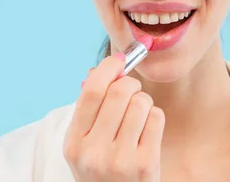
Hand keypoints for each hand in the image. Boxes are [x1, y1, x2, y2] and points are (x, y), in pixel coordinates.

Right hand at [63, 53, 164, 181]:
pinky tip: (148, 130)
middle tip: (132, 90)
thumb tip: (106, 68)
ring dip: (144, 101)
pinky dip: (155, 117)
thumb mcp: (85, 146)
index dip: (108, 68)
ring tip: (139, 115)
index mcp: (73, 143)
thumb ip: (91, 110)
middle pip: (119, 92)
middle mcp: (93, 153)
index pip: (91, 91)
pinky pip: (156, 118)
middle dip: (130, 83)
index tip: (119, 60)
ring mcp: (120, 160)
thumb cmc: (103, 170)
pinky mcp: (145, 165)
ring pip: (141, 103)